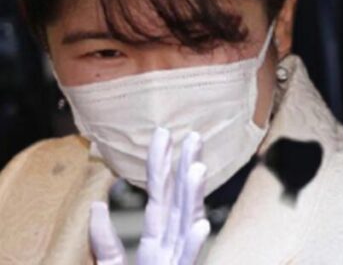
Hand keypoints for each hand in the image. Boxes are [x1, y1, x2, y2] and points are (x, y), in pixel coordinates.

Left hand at [90, 128, 210, 264]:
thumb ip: (105, 242)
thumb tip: (97, 205)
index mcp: (154, 239)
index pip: (159, 195)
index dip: (160, 165)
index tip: (163, 134)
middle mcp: (170, 244)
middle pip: (179, 200)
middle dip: (186, 167)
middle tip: (193, 136)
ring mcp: (176, 260)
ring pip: (187, 223)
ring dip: (193, 197)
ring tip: (197, 169)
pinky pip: (186, 259)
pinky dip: (193, 244)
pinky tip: (200, 225)